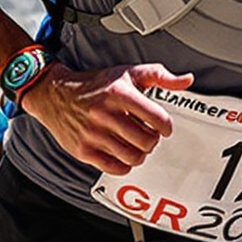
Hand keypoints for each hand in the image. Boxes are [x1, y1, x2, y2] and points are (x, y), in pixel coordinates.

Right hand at [23, 62, 193, 174]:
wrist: (55, 94)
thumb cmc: (95, 85)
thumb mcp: (127, 73)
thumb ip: (159, 76)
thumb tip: (186, 80)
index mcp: (119, 94)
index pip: (158, 119)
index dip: (166, 126)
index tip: (163, 127)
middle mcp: (105, 114)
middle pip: (147, 141)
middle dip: (152, 140)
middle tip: (147, 135)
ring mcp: (93, 134)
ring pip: (133, 157)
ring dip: (140, 153)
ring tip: (135, 144)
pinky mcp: (83, 150)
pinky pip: (115, 168)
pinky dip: (125, 164)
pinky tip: (122, 153)